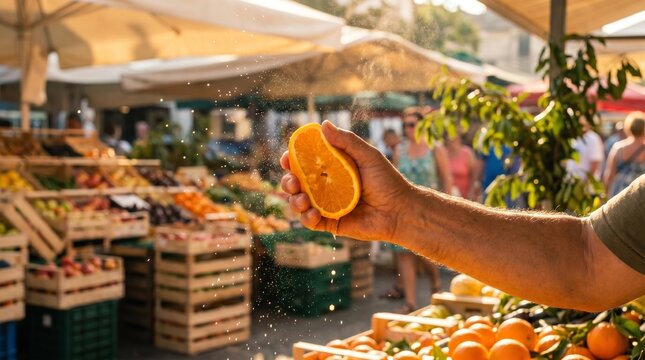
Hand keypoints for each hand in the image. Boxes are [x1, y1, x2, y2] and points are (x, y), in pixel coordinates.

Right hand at [280, 121, 412, 240]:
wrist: (400, 211)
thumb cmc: (387, 181)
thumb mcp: (368, 156)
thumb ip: (346, 141)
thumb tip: (323, 125)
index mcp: (333, 169)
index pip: (305, 163)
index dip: (292, 160)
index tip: (286, 157)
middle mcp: (327, 187)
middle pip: (297, 183)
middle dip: (288, 182)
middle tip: (292, 181)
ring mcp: (327, 206)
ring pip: (299, 203)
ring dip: (294, 201)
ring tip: (302, 200)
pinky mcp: (331, 223)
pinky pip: (310, 222)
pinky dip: (306, 218)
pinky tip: (312, 213)